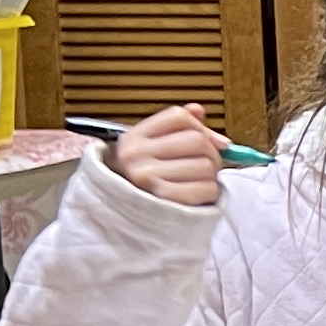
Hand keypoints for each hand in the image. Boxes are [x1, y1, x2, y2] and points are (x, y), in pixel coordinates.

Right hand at [107, 103, 226, 208]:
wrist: (115, 215)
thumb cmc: (137, 180)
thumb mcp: (146, 148)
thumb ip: (173, 127)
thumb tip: (199, 110)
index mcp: (134, 138)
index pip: (178, 116)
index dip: (199, 127)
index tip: (205, 140)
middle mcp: (137, 155)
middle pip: (197, 140)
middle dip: (210, 153)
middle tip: (204, 165)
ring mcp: (148, 178)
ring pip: (206, 165)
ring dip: (210, 175)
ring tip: (197, 181)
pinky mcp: (164, 200)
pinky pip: (206, 189)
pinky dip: (209, 192)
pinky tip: (197, 195)